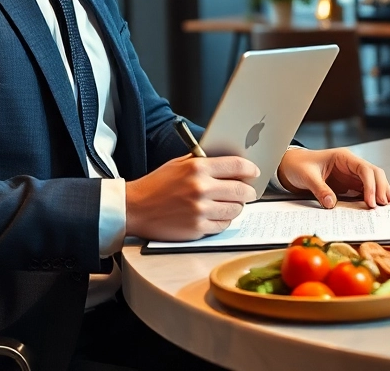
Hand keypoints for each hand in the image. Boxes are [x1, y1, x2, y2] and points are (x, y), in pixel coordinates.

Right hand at [125, 155, 258, 240]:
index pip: (237, 165)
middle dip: (248, 191)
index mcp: (197, 167)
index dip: (250, 169)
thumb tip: (231, 164)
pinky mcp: (197, 228)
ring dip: (237, 207)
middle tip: (248, 192)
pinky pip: (223, 225)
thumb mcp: (179, 164)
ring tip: (231, 204)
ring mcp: (200, 210)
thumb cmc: (157, 185)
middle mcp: (201, 188)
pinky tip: (217, 215)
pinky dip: (224, 220)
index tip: (254, 173)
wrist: (135, 208)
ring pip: (235, 209)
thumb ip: (204, 162)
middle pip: (241, 190)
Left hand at [276, 148, 389, 208]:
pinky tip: (376, 206)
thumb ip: (320, 189)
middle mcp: (350, 165)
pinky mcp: (348, 184)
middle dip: (381, 188)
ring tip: (386, 206)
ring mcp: (351, 174)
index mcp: (343, 157)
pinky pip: (364, 190)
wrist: (290, 166)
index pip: (364, 169)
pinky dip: (372, 197)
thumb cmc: (298, 165)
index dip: (371, 185)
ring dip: (380, 192)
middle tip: (383, 205)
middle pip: (374, 173)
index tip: (371, 201)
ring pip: (373, 181)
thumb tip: (331, 204)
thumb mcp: (307, 176)